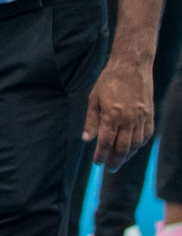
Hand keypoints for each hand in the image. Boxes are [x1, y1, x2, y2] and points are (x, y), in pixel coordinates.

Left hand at [86, 55, 154, 169]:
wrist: (131, 67)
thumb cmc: (109, 81)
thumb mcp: (94, 98)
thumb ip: (91, 120)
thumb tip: (86, 139)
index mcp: (112, 115)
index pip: (105, 142)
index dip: (101, 155)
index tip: (97, 163)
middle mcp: (129, 120)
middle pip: (122, 148)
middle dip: (115, 160)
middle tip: (109, 168)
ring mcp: (142, 119)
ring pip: (135, 144)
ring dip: (127, 156)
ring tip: (118, 161)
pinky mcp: (150, 116)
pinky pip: (145, 136)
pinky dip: (138, 145)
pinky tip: (132, 149)